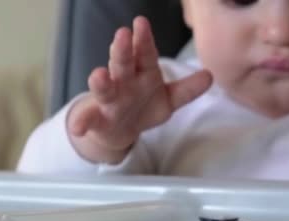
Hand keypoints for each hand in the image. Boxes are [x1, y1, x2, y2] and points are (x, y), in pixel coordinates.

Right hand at [67, 16, 211, 163]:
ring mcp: (109, 100)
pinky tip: (78, 127)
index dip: (145, 40)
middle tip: (123, 34)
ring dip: (100, 82)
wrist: (120, 130)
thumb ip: (187, 89)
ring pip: (104, 89)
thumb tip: (210, 76)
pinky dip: (81, 122)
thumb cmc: (144, 106)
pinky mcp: (97, 119)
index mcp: (143, 73)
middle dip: (123, 50)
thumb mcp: (169, 99)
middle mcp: (124, 82)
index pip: (145, 54)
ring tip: (99, 75)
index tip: (142, 23)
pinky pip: (88, 120)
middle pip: (123, 64)